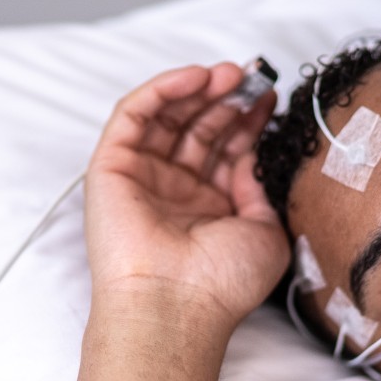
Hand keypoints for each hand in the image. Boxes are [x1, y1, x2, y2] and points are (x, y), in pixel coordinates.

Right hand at [84, 63, 287, 329]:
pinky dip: (163, 90)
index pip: (227, 148)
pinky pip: (133, 114)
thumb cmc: (222, 284)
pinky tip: (196, 77)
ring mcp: (142, 177)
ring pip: (167, 115)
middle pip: (199, 126)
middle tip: (253, 76)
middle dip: (228, 98)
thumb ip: (260, 188)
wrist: (177, 305)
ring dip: (199, 88)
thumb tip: (255, 153)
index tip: (270, 94)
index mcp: (209, 208)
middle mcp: (175, 191)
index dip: (248, 117)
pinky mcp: (111, 168)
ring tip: (231, 74)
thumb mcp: (266, 232)